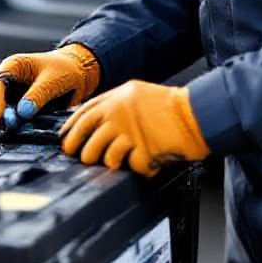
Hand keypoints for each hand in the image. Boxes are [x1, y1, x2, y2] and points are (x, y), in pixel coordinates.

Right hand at [0, 44, 100, 132]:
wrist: (77, 73)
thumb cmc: (65, 70)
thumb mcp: (54, 80)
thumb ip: (38, 95)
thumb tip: (22, 112)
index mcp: (12, 66)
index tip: (0, 121)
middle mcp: (5, 80)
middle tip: (0, 133)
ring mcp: (7, 94)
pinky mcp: (12, 107)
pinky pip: (1, 118)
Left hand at [58, 80, 209, 176]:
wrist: (195, 114)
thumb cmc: (170, 106)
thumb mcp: (137, 94)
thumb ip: (115, 104)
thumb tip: (94, 122)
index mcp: (116, 97)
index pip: (82, 114)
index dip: (70, 130)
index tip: (66, 141)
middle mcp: (117, 112)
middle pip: (84, 138)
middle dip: (81, 152)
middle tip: (85, 159)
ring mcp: (128, 131)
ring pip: (102, 156)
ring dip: (109, 163)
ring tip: (120, 162)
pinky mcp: (141, 149)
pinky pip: (131, 167)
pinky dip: (140, 168)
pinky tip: (147, 162)